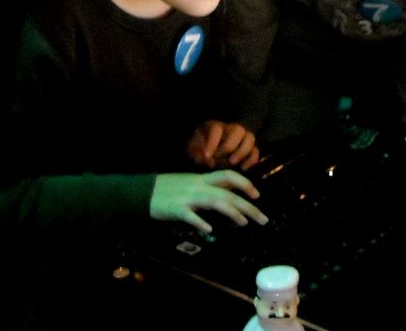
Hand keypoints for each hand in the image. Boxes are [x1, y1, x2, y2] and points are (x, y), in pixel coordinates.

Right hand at [150, 171, 268, 232]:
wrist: (143, 191)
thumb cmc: (167, 188)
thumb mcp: (190, 183)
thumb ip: (207, 187)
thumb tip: (227, 194)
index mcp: (202, 179)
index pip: (228, 175)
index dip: (244, 183)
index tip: (257, 195)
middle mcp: (198, 185)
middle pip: (228, 193)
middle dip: (248, 206)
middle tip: (263, 219)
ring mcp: (188, 196)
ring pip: (215, 202)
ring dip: (232, 212)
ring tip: (244, 223)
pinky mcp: (176, 208)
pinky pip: (190, 215)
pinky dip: (200, 222)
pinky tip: (209, 230)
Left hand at [187, 120, 259, 169]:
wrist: (204, 152)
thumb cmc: (198, 149)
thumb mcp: (192, 150)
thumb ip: (196, 154)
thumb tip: (208, 160)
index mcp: (213, 126)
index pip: (216, 129)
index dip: (212, 142)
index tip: (207, 156)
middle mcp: (229, 129)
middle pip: (238, 129)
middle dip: (230, 145)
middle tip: (221, 158)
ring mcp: (240, 138)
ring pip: (250, 137)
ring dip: (243, 151)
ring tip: (233, 163)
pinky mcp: (248, 149)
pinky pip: (255, 151)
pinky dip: (252, 159)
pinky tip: (243, 168)